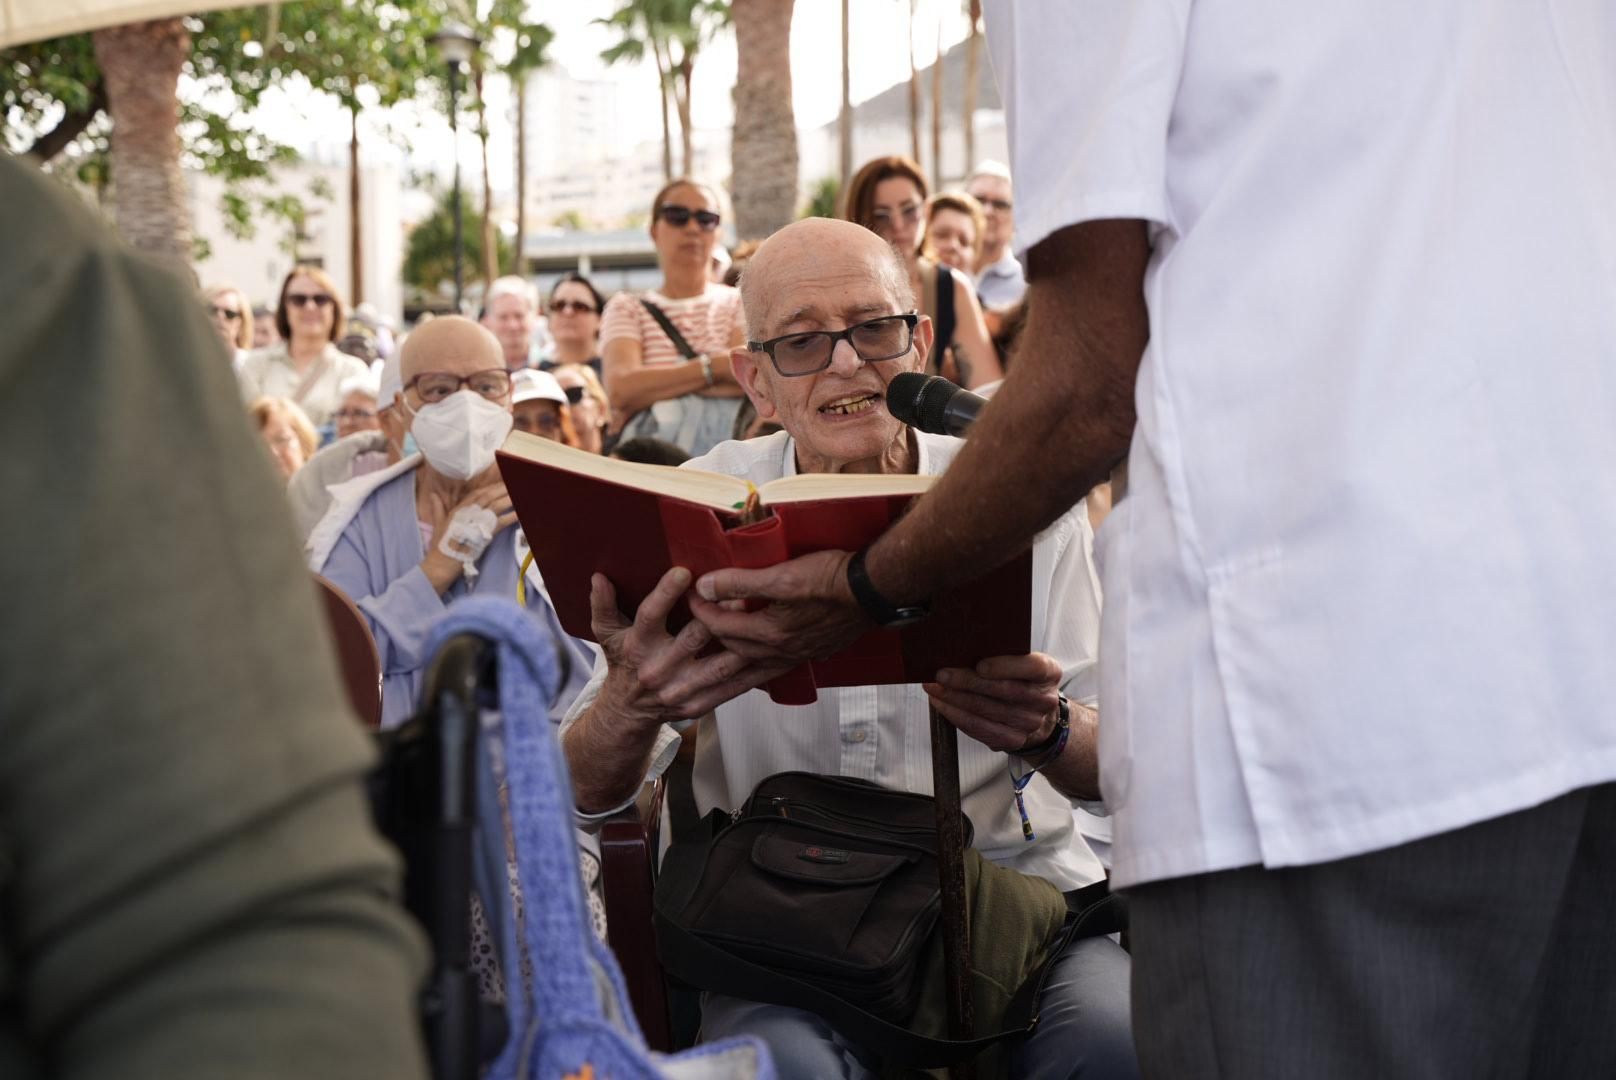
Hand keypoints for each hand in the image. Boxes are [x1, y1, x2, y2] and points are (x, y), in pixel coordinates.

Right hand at [421, 481, 516, 592]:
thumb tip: (433, 495)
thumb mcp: (438, 523)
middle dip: (502, 489)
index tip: (499, 483)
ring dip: (509, 499)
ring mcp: (477, 522)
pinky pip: (502, 522)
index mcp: (459, 509)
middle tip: (513, 483)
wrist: (442, 562)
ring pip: (496, 506)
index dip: (489, 487)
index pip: (477, 493)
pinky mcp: (484, 533)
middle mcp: (468, 512)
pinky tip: (520, 513)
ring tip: (520, 493)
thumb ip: (438, 508)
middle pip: (489, 496)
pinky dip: (512, 517)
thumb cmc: (440, 545)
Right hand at [594, 567, 786, 726]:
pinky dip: (752, 673)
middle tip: (741, 592)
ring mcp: (680, 690)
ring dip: (742, 644)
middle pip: (693, 639)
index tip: (683, 571)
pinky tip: (770, 655)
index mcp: (637, 645)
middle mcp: (658, 668)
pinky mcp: (698, 705)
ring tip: (762, 620)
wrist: (627, 712)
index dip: (665, 593)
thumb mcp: (606, 634)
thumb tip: (598, 576)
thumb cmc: (623, 661)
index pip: (650, 615)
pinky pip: (730, 689)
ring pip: (718, 665)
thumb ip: (602, 604)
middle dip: (718, 616)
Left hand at [691, 550, 869, 665]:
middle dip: (712, 636)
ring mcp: (798, 655)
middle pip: (733, 651)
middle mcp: (782, 651)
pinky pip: (775, 666)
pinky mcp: (812, 652)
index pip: (721, 627)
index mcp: (771, 633)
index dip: (701, 611)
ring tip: (716, 655)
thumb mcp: (782, 574)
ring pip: (754, 666)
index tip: (691, 596)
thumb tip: (706, 586)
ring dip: (732, 659)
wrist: (873, 590)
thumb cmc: (832, 578)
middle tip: (698, 623)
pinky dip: (758, 663)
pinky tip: (757, 659)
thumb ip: (741, 582)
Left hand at [923, 652, 1061, 754]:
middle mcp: (1042, 699)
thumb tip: (961, 649)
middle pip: (1002, 690)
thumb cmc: (1021, 681)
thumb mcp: (1022, 662)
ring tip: (934, 687)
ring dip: (954, 698)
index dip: (1005, 666)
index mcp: (1048, 673)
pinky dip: (955, 714)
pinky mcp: (1012, 740)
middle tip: (940, 674)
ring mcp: (1029, 723)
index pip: (1031, 667)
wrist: (1037, 716)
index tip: (979, 665)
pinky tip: (942, 703)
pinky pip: (979, 728)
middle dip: (966, 681)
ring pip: (986, 710)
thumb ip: (1002, 654)